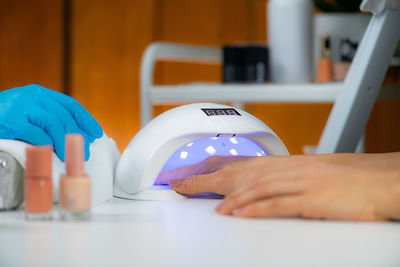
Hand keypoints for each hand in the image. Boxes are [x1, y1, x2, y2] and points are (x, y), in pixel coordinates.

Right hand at [0, 85, 102, 159]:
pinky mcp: (11, 120)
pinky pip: (37, 134)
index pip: (69, 104)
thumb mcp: (26, 114)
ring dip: (67, 142)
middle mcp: (32, 96)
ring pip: (55, 123)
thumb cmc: (2, 120)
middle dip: (78, 134)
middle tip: (85, 151)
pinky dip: (48, 146)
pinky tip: (52, 155)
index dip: (85, 119)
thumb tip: (73, 135)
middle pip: (65, 115)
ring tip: (72, 156)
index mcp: (38, 94)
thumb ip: (44, 118)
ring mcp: (21, 106)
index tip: (96, 133)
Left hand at [168, 153, 399, 220]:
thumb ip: (280, 180)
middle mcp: (288, 170)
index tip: (189, 175)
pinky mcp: (312, 199)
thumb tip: (256, 189)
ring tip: (205, 203)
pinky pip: (279, 204)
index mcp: (285, 164)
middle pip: (239, 173)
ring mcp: (299, 183)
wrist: (379, 179)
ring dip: (227, 196)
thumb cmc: (347, 178)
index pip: (239, 164)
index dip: (211, 168)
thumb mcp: (308, 174)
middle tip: (180, 184)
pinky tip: (239, 214)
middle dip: (206, 179)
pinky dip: (257, 208)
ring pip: (255, 187)